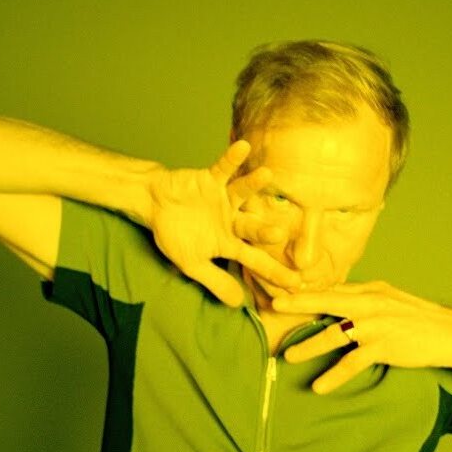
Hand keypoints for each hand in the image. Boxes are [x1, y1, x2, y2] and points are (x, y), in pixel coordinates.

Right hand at [147, 140, 298, 306]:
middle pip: (251, 227)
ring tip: (267, 174)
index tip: (297, 283)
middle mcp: (231, 221)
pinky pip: (223, 167)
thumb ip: (214, 280)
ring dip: (253, 184)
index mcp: (229, 243)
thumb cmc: (173, 234)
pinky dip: (231, 158)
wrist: (154, 203)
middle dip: (263, 231)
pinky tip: (244, 146)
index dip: (274, 272)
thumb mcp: (192, 264)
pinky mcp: (211, 179)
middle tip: (279, 234)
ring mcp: (223, 199)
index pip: (256, 261)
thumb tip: (237, 304)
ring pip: (242, 193)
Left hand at [272, 281, 451, 393]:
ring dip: (310, 345)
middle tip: (274, 305)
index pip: (333, 289)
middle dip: (299, 303)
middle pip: (328, 301)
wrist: (450, 333)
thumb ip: (365, 300)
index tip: (284, 289)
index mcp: (370, 291)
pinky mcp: (384, 346)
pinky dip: (335, 375)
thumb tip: (340, 300)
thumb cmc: (419, 319)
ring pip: (335, 333)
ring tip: (289, 356)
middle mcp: (370, 303)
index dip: (307, 291)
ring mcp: (376, 324)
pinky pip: (353, 362)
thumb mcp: (390, 301)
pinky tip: (320, 386)